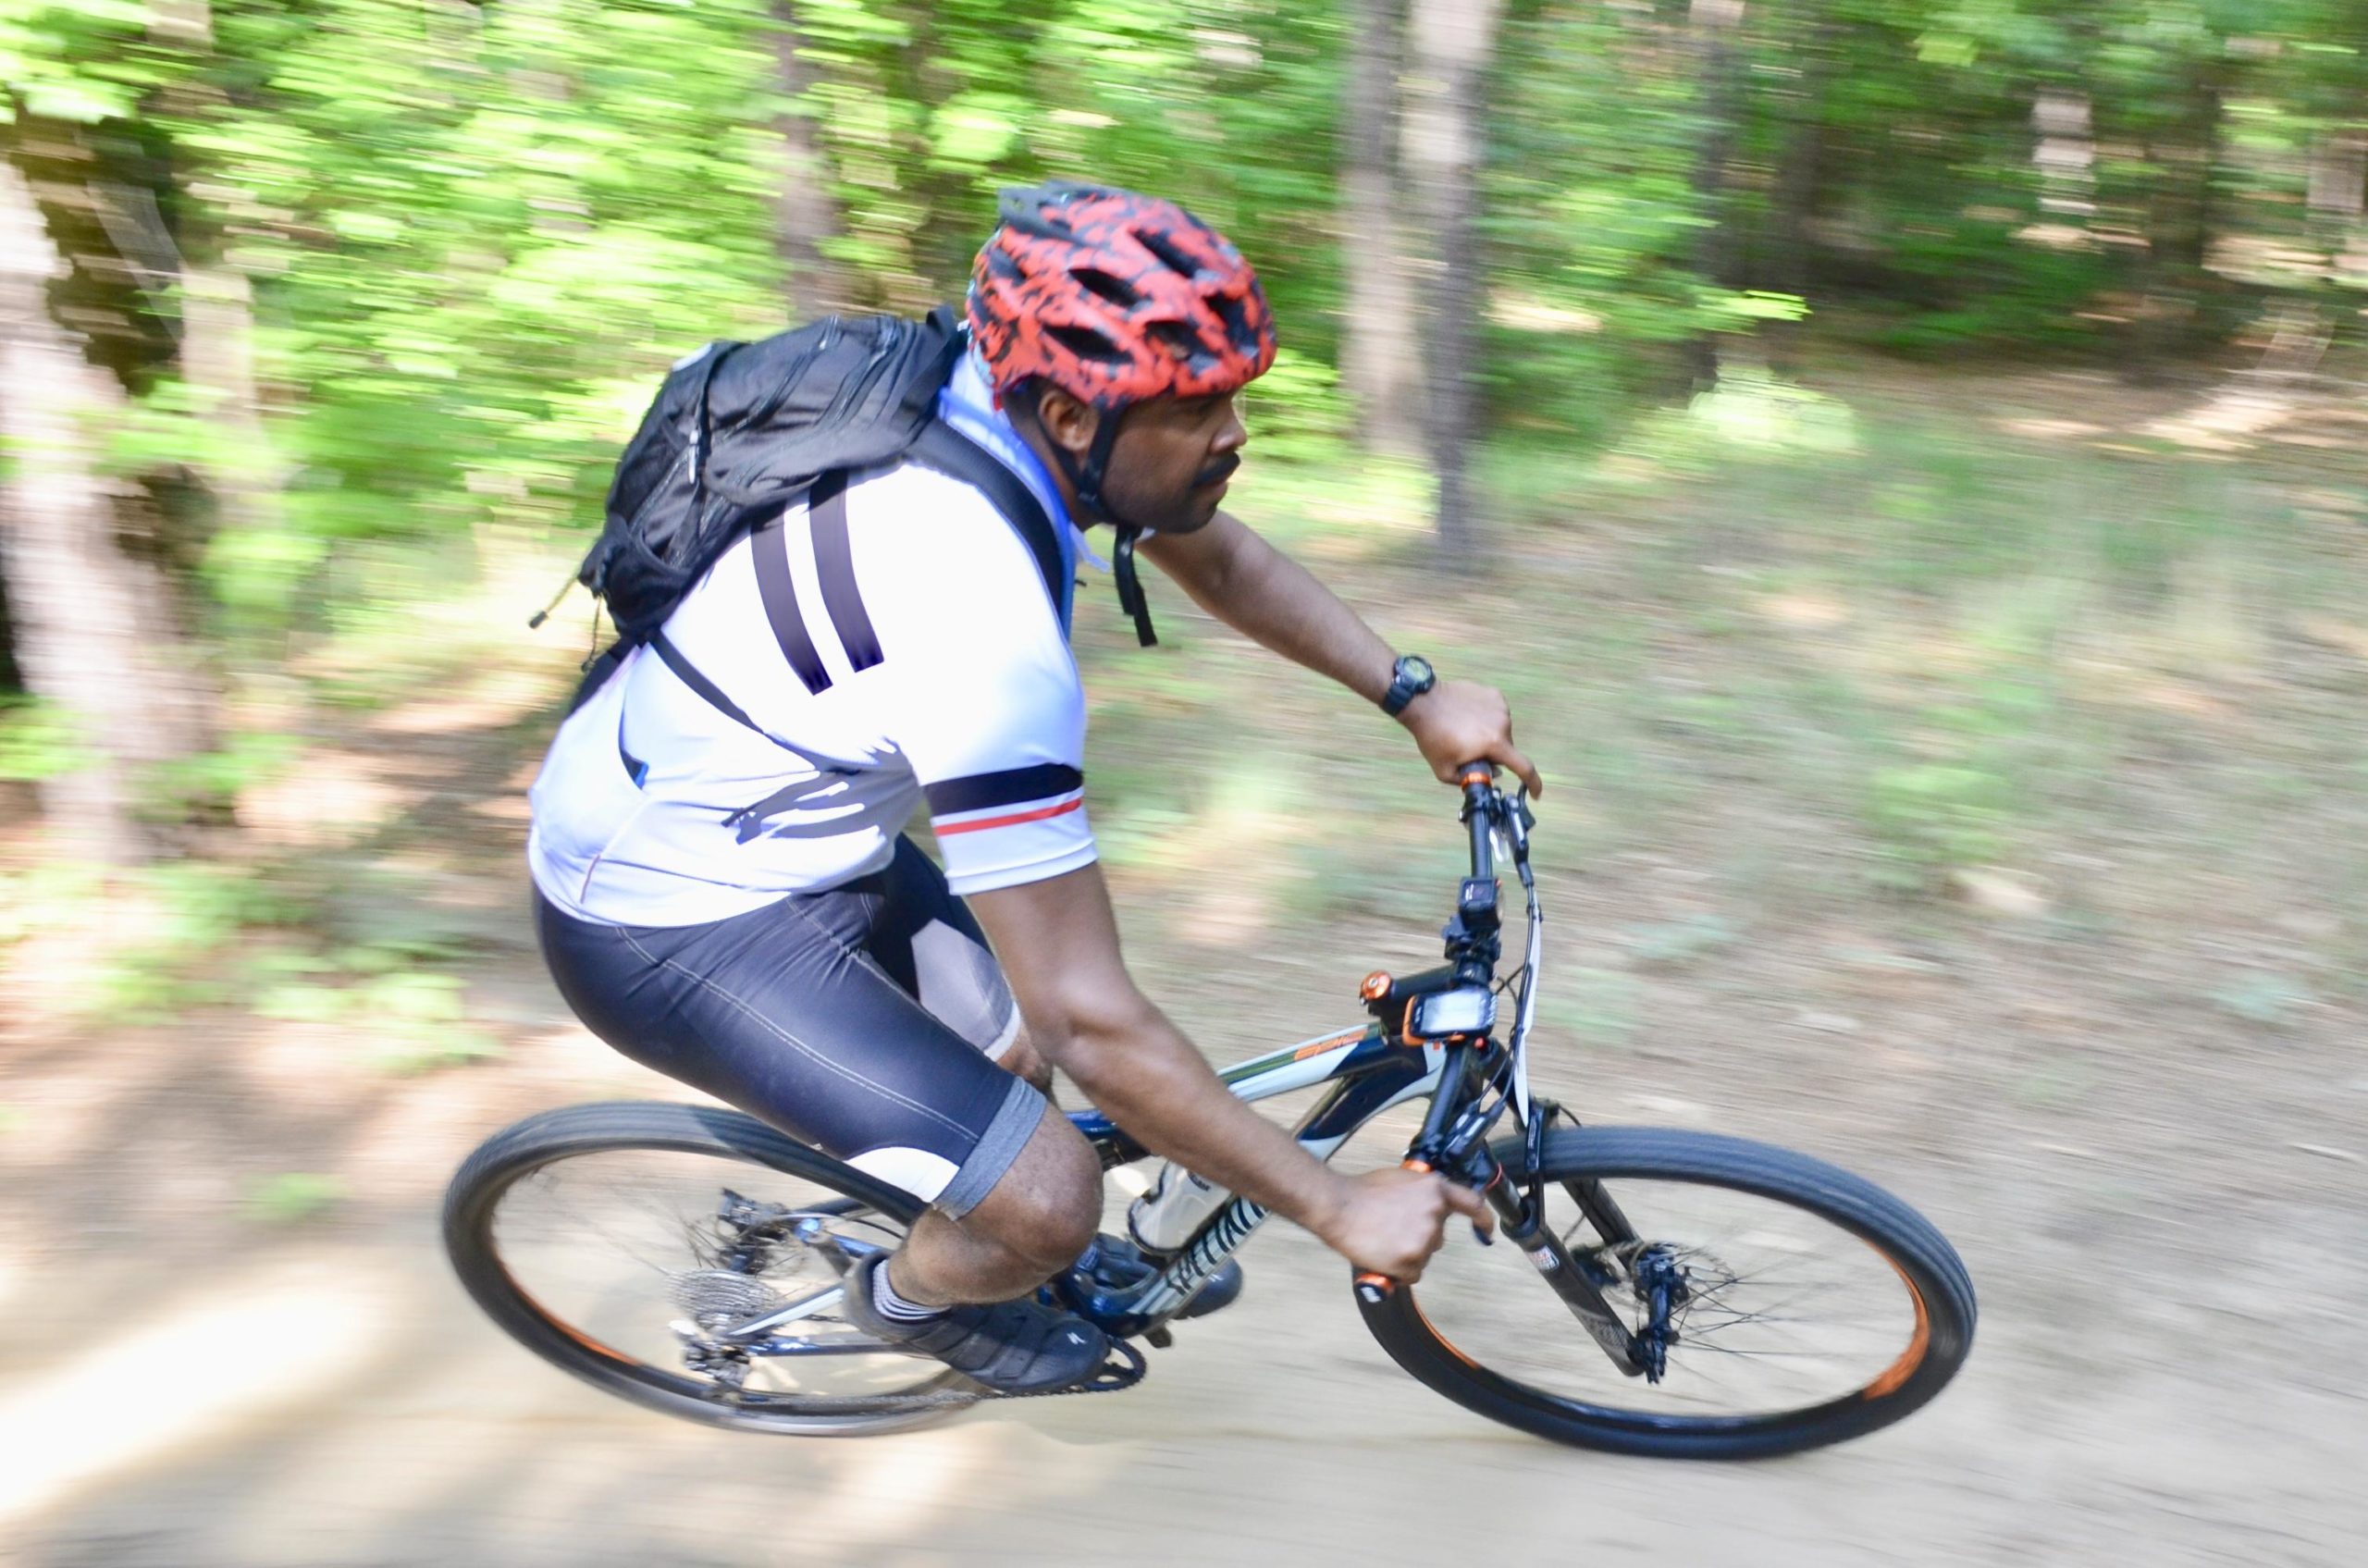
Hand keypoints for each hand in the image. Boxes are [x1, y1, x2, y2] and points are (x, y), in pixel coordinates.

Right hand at [1309, 1165, 1493, 1281]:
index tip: (1487, 1229)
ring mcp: (1424, 1239)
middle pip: (1438, 1236)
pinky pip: (1412, 1274)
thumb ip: (1422, 1192)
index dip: (1483, 1219)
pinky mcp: (1412, 1261)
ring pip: (1424, 1256)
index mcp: (1434, 1189)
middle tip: (1392, 1228)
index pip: (1472, 1204)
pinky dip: (1398, 1271)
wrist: (1338, 1207)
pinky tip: (1381, 1254)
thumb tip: (1426, 1204)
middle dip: (1420, 1236)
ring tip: (1382, 1238)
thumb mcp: (1401, 1180)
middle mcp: (1435, 1213)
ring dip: (1407, 1253)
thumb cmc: (1362, 1192)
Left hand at [1397, 679, 1543, 796]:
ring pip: (1501, 731)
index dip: (1533, 783)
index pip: (1523, 767)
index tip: (1535, 794)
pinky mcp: (1494, 695)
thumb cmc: (1432, 737)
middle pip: (1507, 749)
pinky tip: (1467, 718)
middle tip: (1469, 752)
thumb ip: (1471, 780)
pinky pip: (1496, 714)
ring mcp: (1500, 706)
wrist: (1423, 702)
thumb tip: (1493, 773)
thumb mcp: (1445, 771)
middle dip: (1493, 755)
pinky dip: (1486, 720)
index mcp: (1494, 744)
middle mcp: (1503, 723)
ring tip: (1464, 732)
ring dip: (1489, 736)